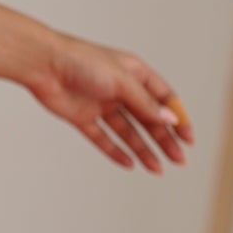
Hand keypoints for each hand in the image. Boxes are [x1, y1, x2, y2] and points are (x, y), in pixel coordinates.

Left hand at [28, 33, 192, 170]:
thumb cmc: (83, 62)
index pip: (165, 99)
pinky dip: (115, 151)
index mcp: (135, 73)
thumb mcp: (122, 82)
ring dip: (143, 150)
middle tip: (178, 161)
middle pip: (149, 119)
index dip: (178, 118)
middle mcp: (120, 89)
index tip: (188, 139)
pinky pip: (103, 138)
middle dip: (165, 140)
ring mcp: (101, 104)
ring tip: (157, 169)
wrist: (44, 65)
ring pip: (128, 132)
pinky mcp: (83, 117)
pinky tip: (129, 164)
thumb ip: (145, 104)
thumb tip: (170, 120)